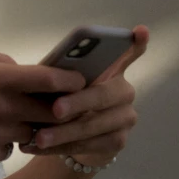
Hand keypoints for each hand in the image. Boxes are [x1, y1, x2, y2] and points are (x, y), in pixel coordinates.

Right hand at [0, 43, 85, 170]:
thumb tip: (22, 67)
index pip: (47, 80)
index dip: (70, 81)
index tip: (80, 80)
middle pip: (50, 111)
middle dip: (59, 108)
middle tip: (62, 104)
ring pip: (33, 132)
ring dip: (31, 125)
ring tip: (11, 116)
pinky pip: (9, 149)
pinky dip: (5, 142)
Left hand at [20, 25, 147, 167]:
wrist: (75, 138)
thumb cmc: (66, 99)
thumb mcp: (62, 84)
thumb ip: (63, 75)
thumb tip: (47, 73)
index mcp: (112, 70)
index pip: (129, 53)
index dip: (137, 43)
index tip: (140, 31)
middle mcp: (125, 91)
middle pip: (103, 95)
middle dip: (78, 103)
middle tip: (55, 109)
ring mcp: (126, 117)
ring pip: (93, 125)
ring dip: (63, 133)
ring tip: (38, 137)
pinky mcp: (118, 141)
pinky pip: (87, 145)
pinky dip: (60, 147)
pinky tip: (39, 147)